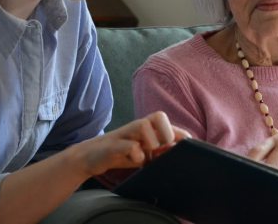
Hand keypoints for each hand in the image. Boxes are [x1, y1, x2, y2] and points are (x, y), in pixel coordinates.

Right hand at [67, 111, 190, 177]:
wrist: (90, 157)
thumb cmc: (122, 154)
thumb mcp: (144, 153)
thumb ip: (160, 152)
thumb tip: (180, 154)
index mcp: (147, 128)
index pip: (167, 122)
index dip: (180, 133)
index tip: (187, 146)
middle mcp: (137, 127)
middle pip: (159, 116)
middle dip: (167, 132)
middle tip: (164, 148)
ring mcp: (124, 134)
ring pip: (143, 125)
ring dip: (151, 141)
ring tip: (148, 154)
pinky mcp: (113, 145)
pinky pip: (129, 146)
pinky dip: (135, 154)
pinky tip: (134, 160)